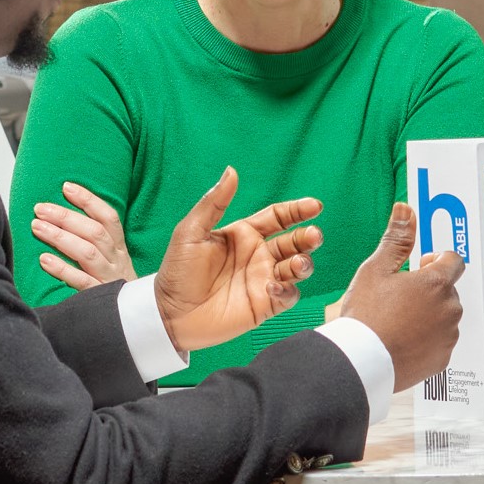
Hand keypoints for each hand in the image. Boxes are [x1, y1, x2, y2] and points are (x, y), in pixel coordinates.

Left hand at [30, 181, 135, 289]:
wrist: (133, 319)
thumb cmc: (112, 283)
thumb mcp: (112, 259)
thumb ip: (94, 239)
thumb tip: (62, 215)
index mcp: (119, 248)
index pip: (108, 218)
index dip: (89, 200)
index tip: (66, 187)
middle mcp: (116, 260)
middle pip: (95, 232)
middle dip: (66, 217)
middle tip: (40, 209)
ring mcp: (108, 278)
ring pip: (87, 253)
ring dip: (61, 237)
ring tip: (37, 227)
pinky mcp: (99, 297)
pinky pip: (81, 281)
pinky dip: (63, 269)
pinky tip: (44, 260)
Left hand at [153, 167, 322, 351]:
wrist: (170, 313)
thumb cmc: (177, 271)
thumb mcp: (191, 232)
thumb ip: (215, 202)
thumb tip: (231, 171)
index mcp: (244, 235)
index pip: (279, 217)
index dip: (298, 210)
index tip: (314, 205)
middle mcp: (258, 255)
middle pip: (295, 242)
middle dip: (309, 237)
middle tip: (313, 235)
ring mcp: (263, 280)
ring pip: (298, 267)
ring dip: (304, 263)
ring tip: (298, 263)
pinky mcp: (264, 305)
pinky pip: (288, 295)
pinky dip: (288, 290)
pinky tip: (272, 286)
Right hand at [340, 203, 464, 390]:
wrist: (360, 362)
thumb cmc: (366, 314)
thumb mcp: (377, 269)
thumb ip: (397, 239)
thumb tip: (406, 208)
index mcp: (437, 283)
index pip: (454, 260)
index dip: (437, 261)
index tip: (420, 267)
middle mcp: (450, 309)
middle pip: (448, 291)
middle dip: (429, 290)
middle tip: (399, 297)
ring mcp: (448, 336)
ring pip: (444, 317)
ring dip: (428, 315)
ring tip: (397, 321)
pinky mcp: (442, 359)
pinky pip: (439, 343)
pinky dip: (426, 340)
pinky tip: (402, 341)